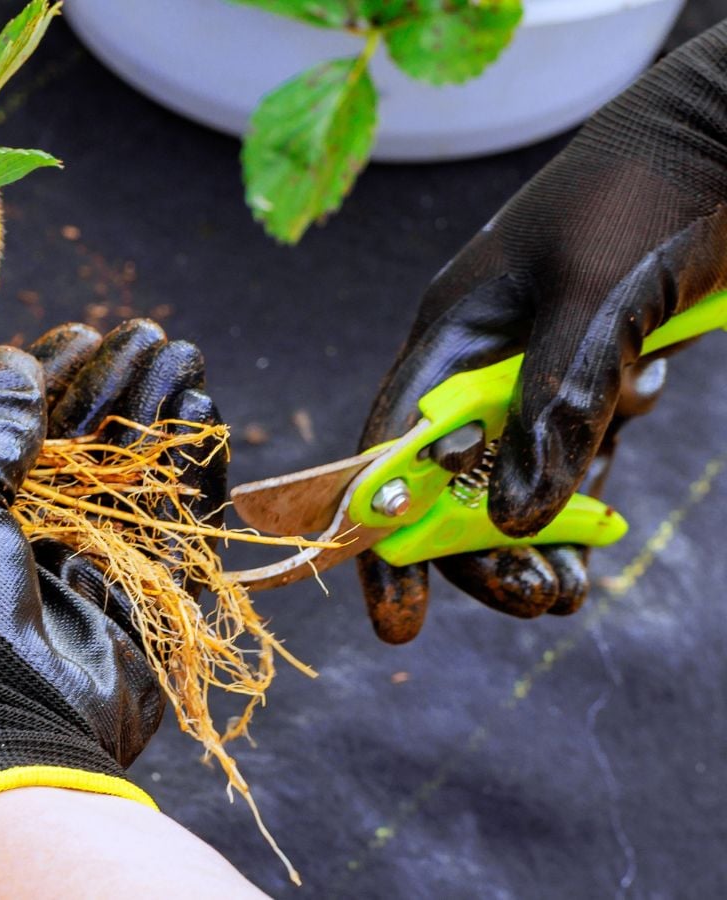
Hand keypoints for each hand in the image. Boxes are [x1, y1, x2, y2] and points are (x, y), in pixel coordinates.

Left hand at [0, 320, 221, 888]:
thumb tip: (11, 363)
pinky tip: (201, 414)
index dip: (39, 384)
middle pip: (72, 458)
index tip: (75, 335)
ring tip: (180, 355)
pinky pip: (175, 533)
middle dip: (108, 391)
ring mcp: (80, 589)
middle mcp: (13, 561)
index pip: (0, 443)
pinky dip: (193, 473)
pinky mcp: (144, 615)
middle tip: (144, 334)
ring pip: (129, 486)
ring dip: (155, 417)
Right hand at [358, 23, 726, 642]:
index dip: (388, 532)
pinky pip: (572, 456)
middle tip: (525, 602)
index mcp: (453, 333)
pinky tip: (589, 553)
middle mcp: (484, 359)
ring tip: (560, 597)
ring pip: (517, 474)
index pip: (396, 447)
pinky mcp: (599, 372)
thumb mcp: (592, 301)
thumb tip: (517, 519)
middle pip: (457, 476)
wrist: (724, 133)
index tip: (398, 613)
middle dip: (477, 550)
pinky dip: (579, 505)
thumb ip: (554, 403)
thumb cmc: (644, 195)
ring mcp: (541, 367)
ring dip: (533, 541)